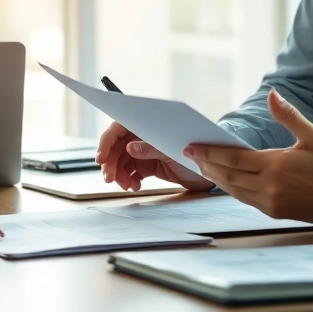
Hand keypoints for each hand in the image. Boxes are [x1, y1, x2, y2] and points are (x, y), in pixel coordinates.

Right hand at [95, 122, 213, 191]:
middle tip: (109, 179)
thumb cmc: (196, 152)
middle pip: (116, 148)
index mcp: (146, 125)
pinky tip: (135, 186)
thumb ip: (151, 148)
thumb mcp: (173, 151)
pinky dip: (129, 180)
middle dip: (110, 163)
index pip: (118, 128)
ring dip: (119, 174)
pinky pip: (130, 172)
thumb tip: (129, 148)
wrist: (213, 169)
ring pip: (121, 162)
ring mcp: (144, 151)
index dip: (106, 142)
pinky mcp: (148, 165)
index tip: (100, 158)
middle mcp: (142, 136)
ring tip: (129, 186)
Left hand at [184, 90, 312, 227]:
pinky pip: (244, 199)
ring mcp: (269, 202)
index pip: (233, 159)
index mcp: (275, 165)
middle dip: (207, 165)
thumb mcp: (312, 136)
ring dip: (216, 178)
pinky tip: (225, 179)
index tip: (192, 147)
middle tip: (191, 155)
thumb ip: (288, 115)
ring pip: (233, 189)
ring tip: (203, 166)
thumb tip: (272, 94)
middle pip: (227, 175)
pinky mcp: (272, 212)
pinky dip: (230, 188)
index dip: (209, 153)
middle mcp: (268, 186)